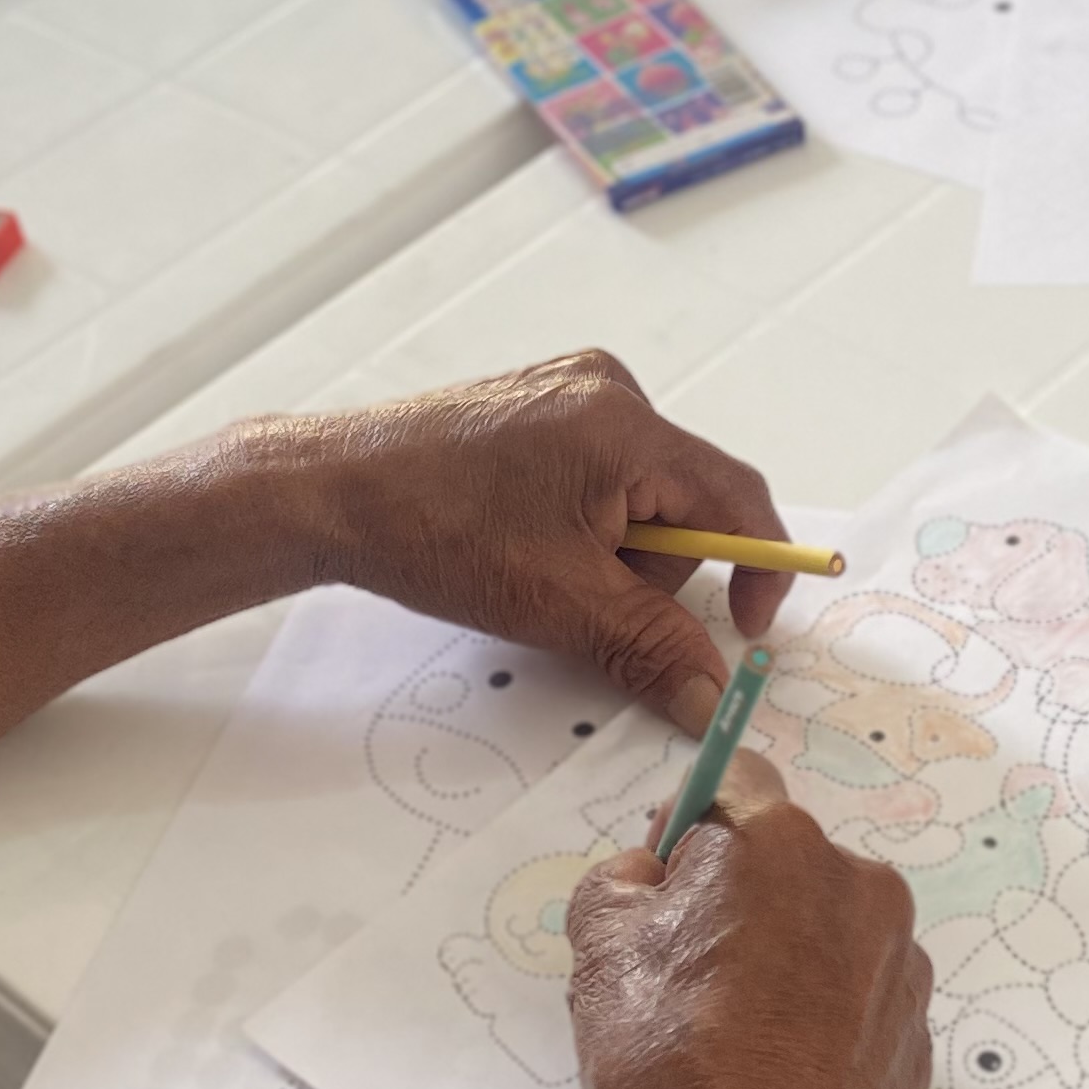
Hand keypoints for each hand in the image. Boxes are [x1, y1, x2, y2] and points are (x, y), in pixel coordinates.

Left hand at [315, 350, 807, 732]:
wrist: (330, 494)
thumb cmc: (436, 531)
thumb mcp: (561, 605)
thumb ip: (653, 649)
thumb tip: (714, 697)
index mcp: (627, 425)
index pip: (738, 497)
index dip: (758, 570)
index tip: (747, 630)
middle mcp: (608, 392)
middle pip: (685, 502)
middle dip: (650, 569)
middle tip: (584, 602)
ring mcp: (568, 393)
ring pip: (637, 497)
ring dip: (609, 553)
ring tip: (535, 570)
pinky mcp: (535, 407)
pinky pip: (596, 477)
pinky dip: (579, 526)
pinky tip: (522, 543)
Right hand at [568, 750, 932, 1088]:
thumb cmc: (673, 1073)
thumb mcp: (598, 955)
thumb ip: (620, 883)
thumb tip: (647, 876)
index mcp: (778, 845)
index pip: (735, 779)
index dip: (689, 820)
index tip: (664, 871)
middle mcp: (857, 886)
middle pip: (784, 859)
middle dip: (734, 895)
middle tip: (681, 969)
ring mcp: (898, 962)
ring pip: (823, 928)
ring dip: (780, 955)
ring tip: (727, 1033)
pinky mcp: (917, 1030)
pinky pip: (855, 994)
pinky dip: (818, 1013)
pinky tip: (772, 1067)